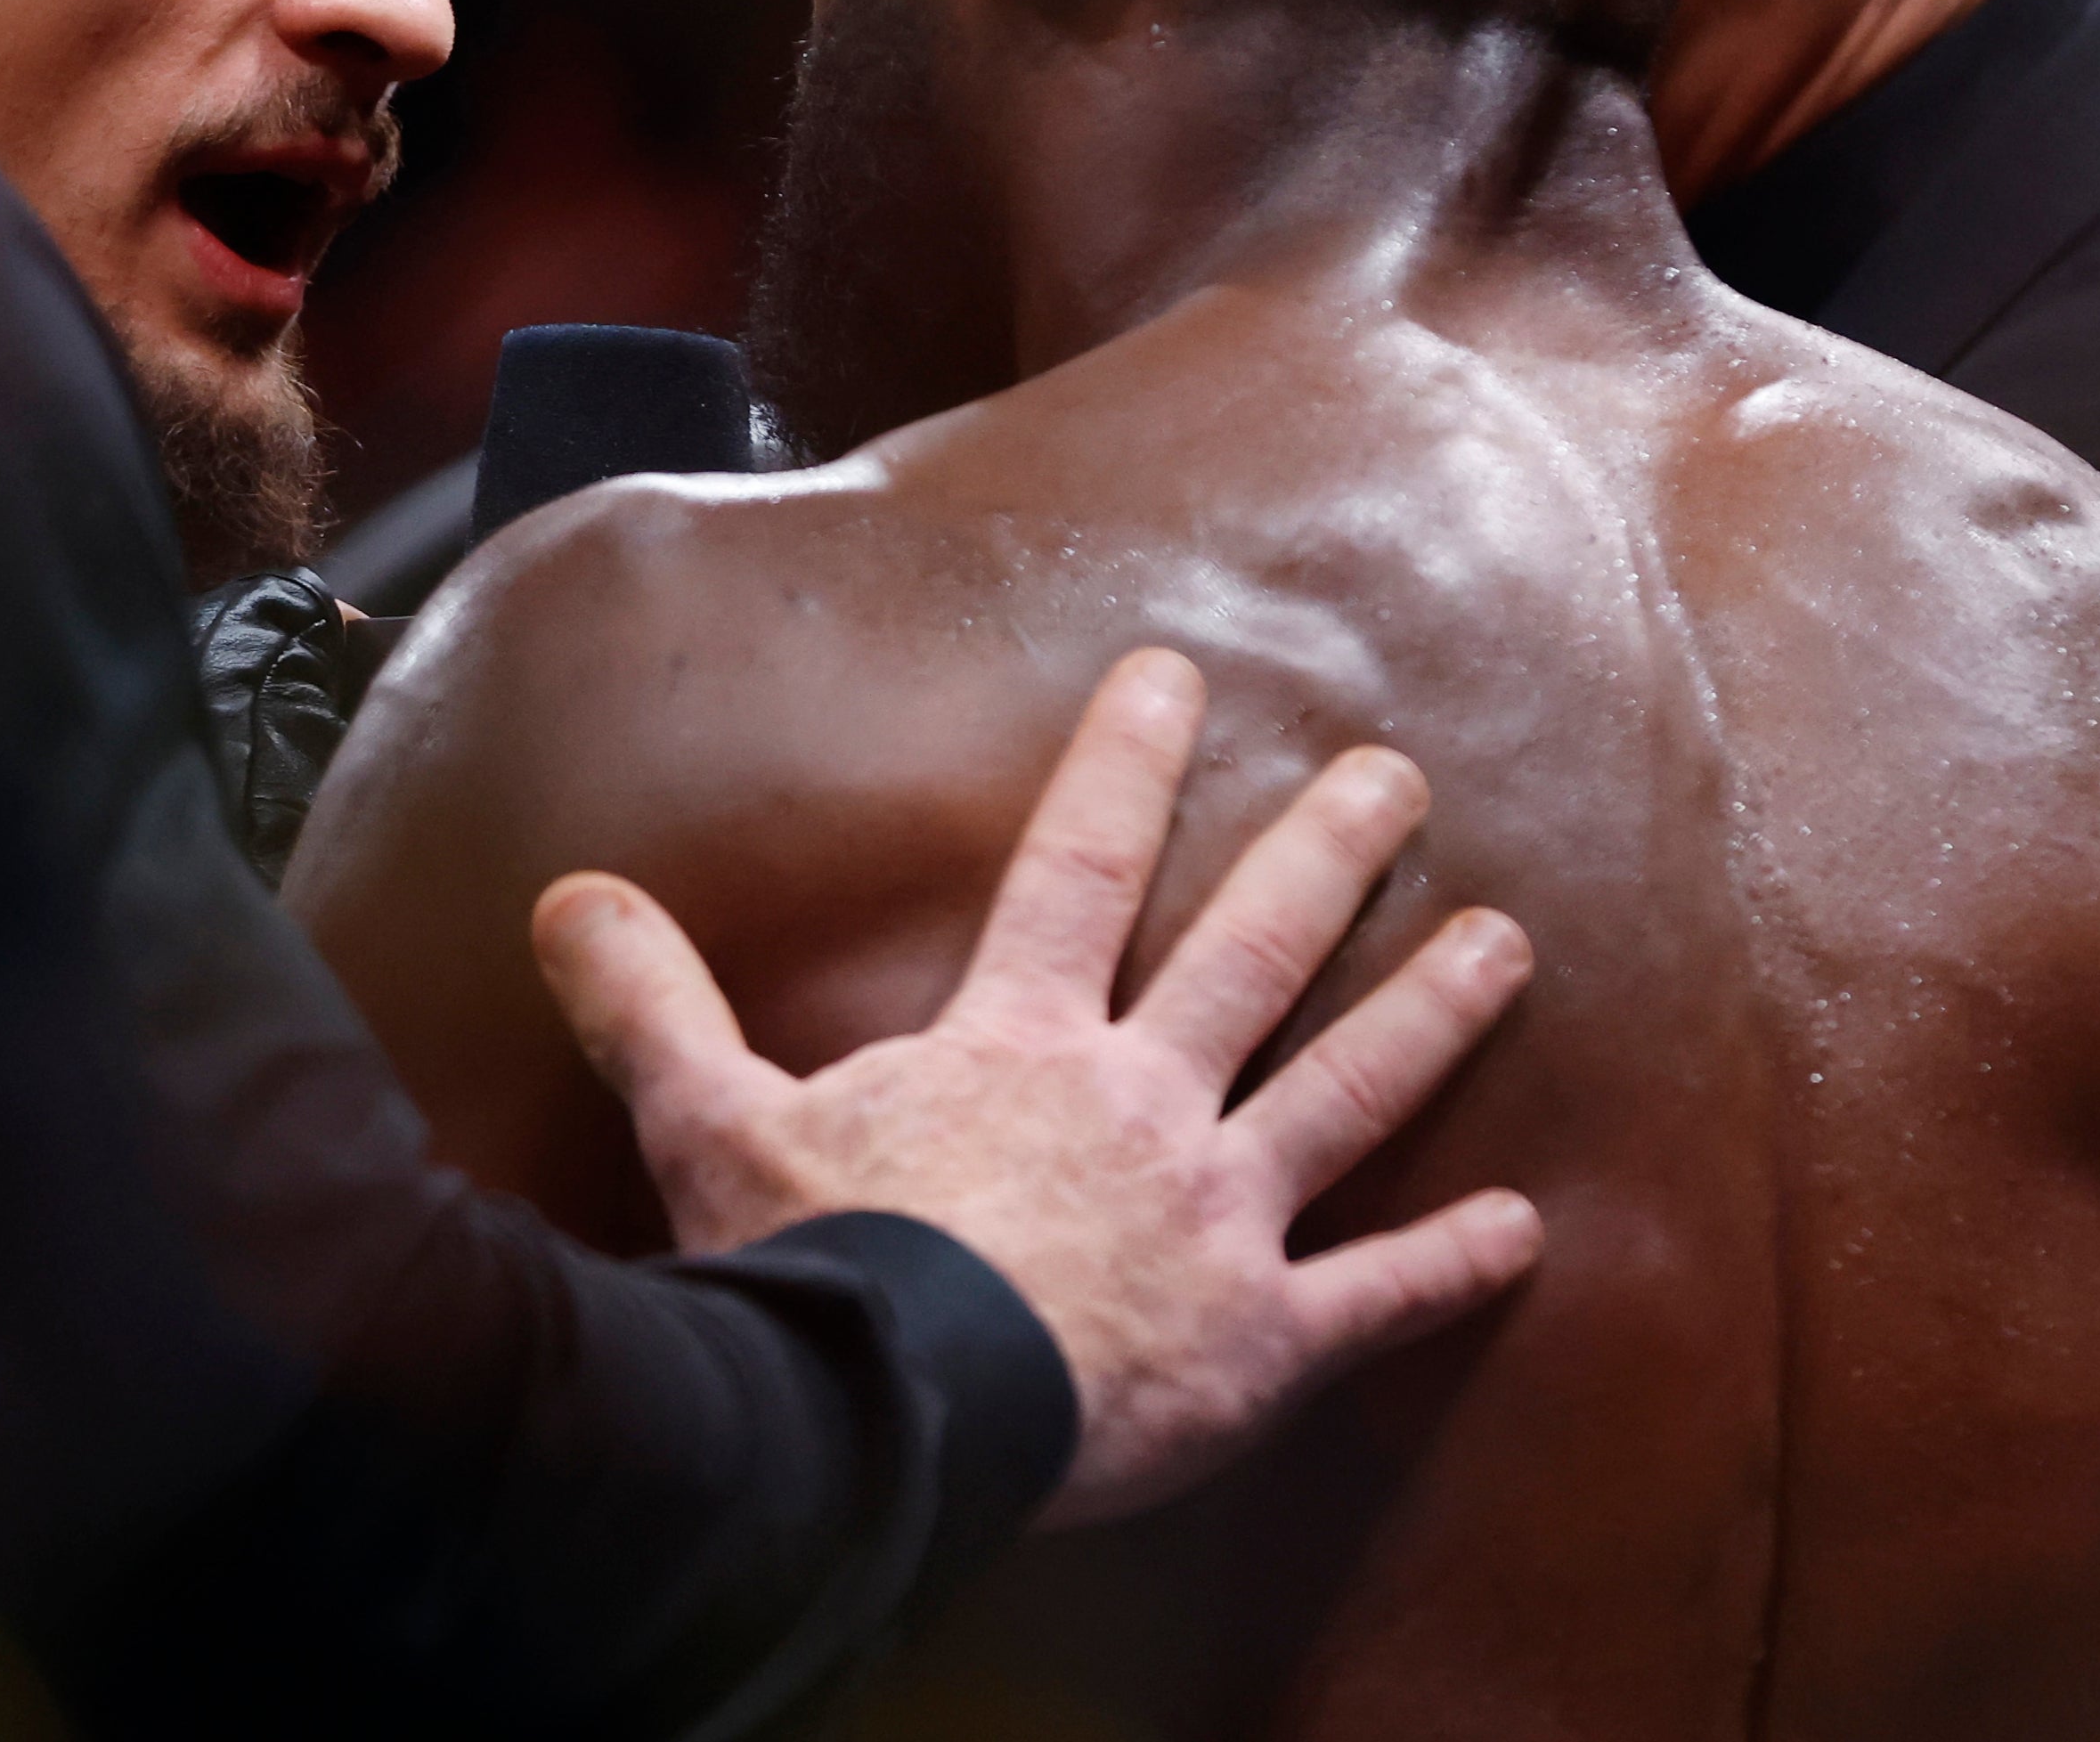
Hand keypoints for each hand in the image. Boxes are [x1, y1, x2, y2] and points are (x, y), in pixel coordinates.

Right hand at [532, 648, 1540, 1527]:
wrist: (893, 1425)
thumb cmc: (813, 1273)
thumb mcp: (707, 1125)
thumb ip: (651, 1004)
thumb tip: (570, 896)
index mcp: (1017, 1043)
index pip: (1078, 866)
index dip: (1126, 761)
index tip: (1177, 674)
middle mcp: (1139, 1103)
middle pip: (1251, 952)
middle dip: (1327, 854)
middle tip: (1400, 777)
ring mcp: (1217, 1216)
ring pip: (1345, 1089)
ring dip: (1429, 1013)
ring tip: (1507, 943)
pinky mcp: (1261, 1339)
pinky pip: (1376, 1297)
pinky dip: (1452, 1266)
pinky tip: (1529, 1231)